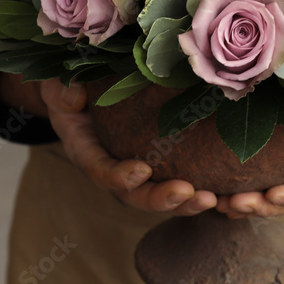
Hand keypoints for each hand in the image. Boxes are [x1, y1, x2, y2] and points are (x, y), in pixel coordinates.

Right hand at [37, 78, 217, 215]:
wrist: (81, 88)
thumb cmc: (70, 82)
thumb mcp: (58, 81)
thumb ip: (62, 89)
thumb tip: (73, 98)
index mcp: (85, 149)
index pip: (100, 170)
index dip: (118, 175)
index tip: (141, 171)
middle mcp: (110, 167)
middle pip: (134, 194)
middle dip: (161, 199)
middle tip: (189, 194)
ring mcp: (134, 167)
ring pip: (158, 195)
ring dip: (185, 202)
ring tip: (212, 200)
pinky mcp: (158, 163)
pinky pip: (178, 179)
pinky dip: (198, 189)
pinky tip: (225, 190)